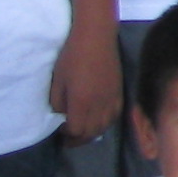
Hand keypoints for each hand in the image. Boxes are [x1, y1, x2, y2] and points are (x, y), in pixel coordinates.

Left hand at [51, 22, 123, 145]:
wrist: (96, 37)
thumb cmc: (72, 56)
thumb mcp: (58, 80)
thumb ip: (58, 102)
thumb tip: (61, 116)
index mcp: (81, 103)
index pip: (76, 131)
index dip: (67, 135)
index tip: (60, 132)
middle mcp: (99, 106)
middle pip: (92, 133)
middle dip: (79, 139)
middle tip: (69, 138)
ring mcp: (111, 100)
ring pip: (104, 126)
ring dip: (93, 133)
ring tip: (83, 132)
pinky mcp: (119, 93)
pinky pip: (114, 116)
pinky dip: (105, 123)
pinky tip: (99, 120)